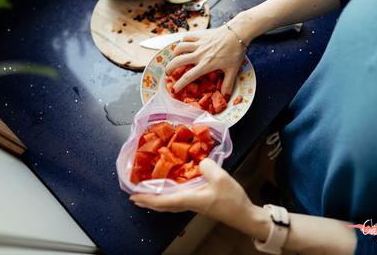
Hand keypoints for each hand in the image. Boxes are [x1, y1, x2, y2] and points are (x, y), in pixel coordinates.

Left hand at [129, 158, 269, 240]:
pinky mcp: (199, 202)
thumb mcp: (221, 178)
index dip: (147, 199)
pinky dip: (167, 197)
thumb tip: (199, 161)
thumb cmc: (231, 200)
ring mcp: (193, 204)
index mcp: (190, 199)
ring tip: (146, 194)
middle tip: (134, 196)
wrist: (243, 215)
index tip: (133, 196)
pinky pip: (177, 201)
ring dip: (155, 200)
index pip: (163, 201)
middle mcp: (188, 204)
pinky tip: (169, 190)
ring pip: (169, 204)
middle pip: (162, 205)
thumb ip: (207, 166)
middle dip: (147, 201)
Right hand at [165, 26, 247, 96]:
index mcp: (206, 65)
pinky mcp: (200, 35)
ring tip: (174, 58)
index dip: (179, 84)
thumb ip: (227, 84)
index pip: (188, 77)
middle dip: (170, 68)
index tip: (173, 90)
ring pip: (180, 48)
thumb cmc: (236, 52)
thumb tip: (225, 96)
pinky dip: (182, 41)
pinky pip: (186, 37)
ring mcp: (199, 43)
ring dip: (174, 54)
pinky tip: (183, 45)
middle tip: (168, 73)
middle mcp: (199, 54)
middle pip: (178, 61)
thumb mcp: (233, 71)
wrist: (238, 33)